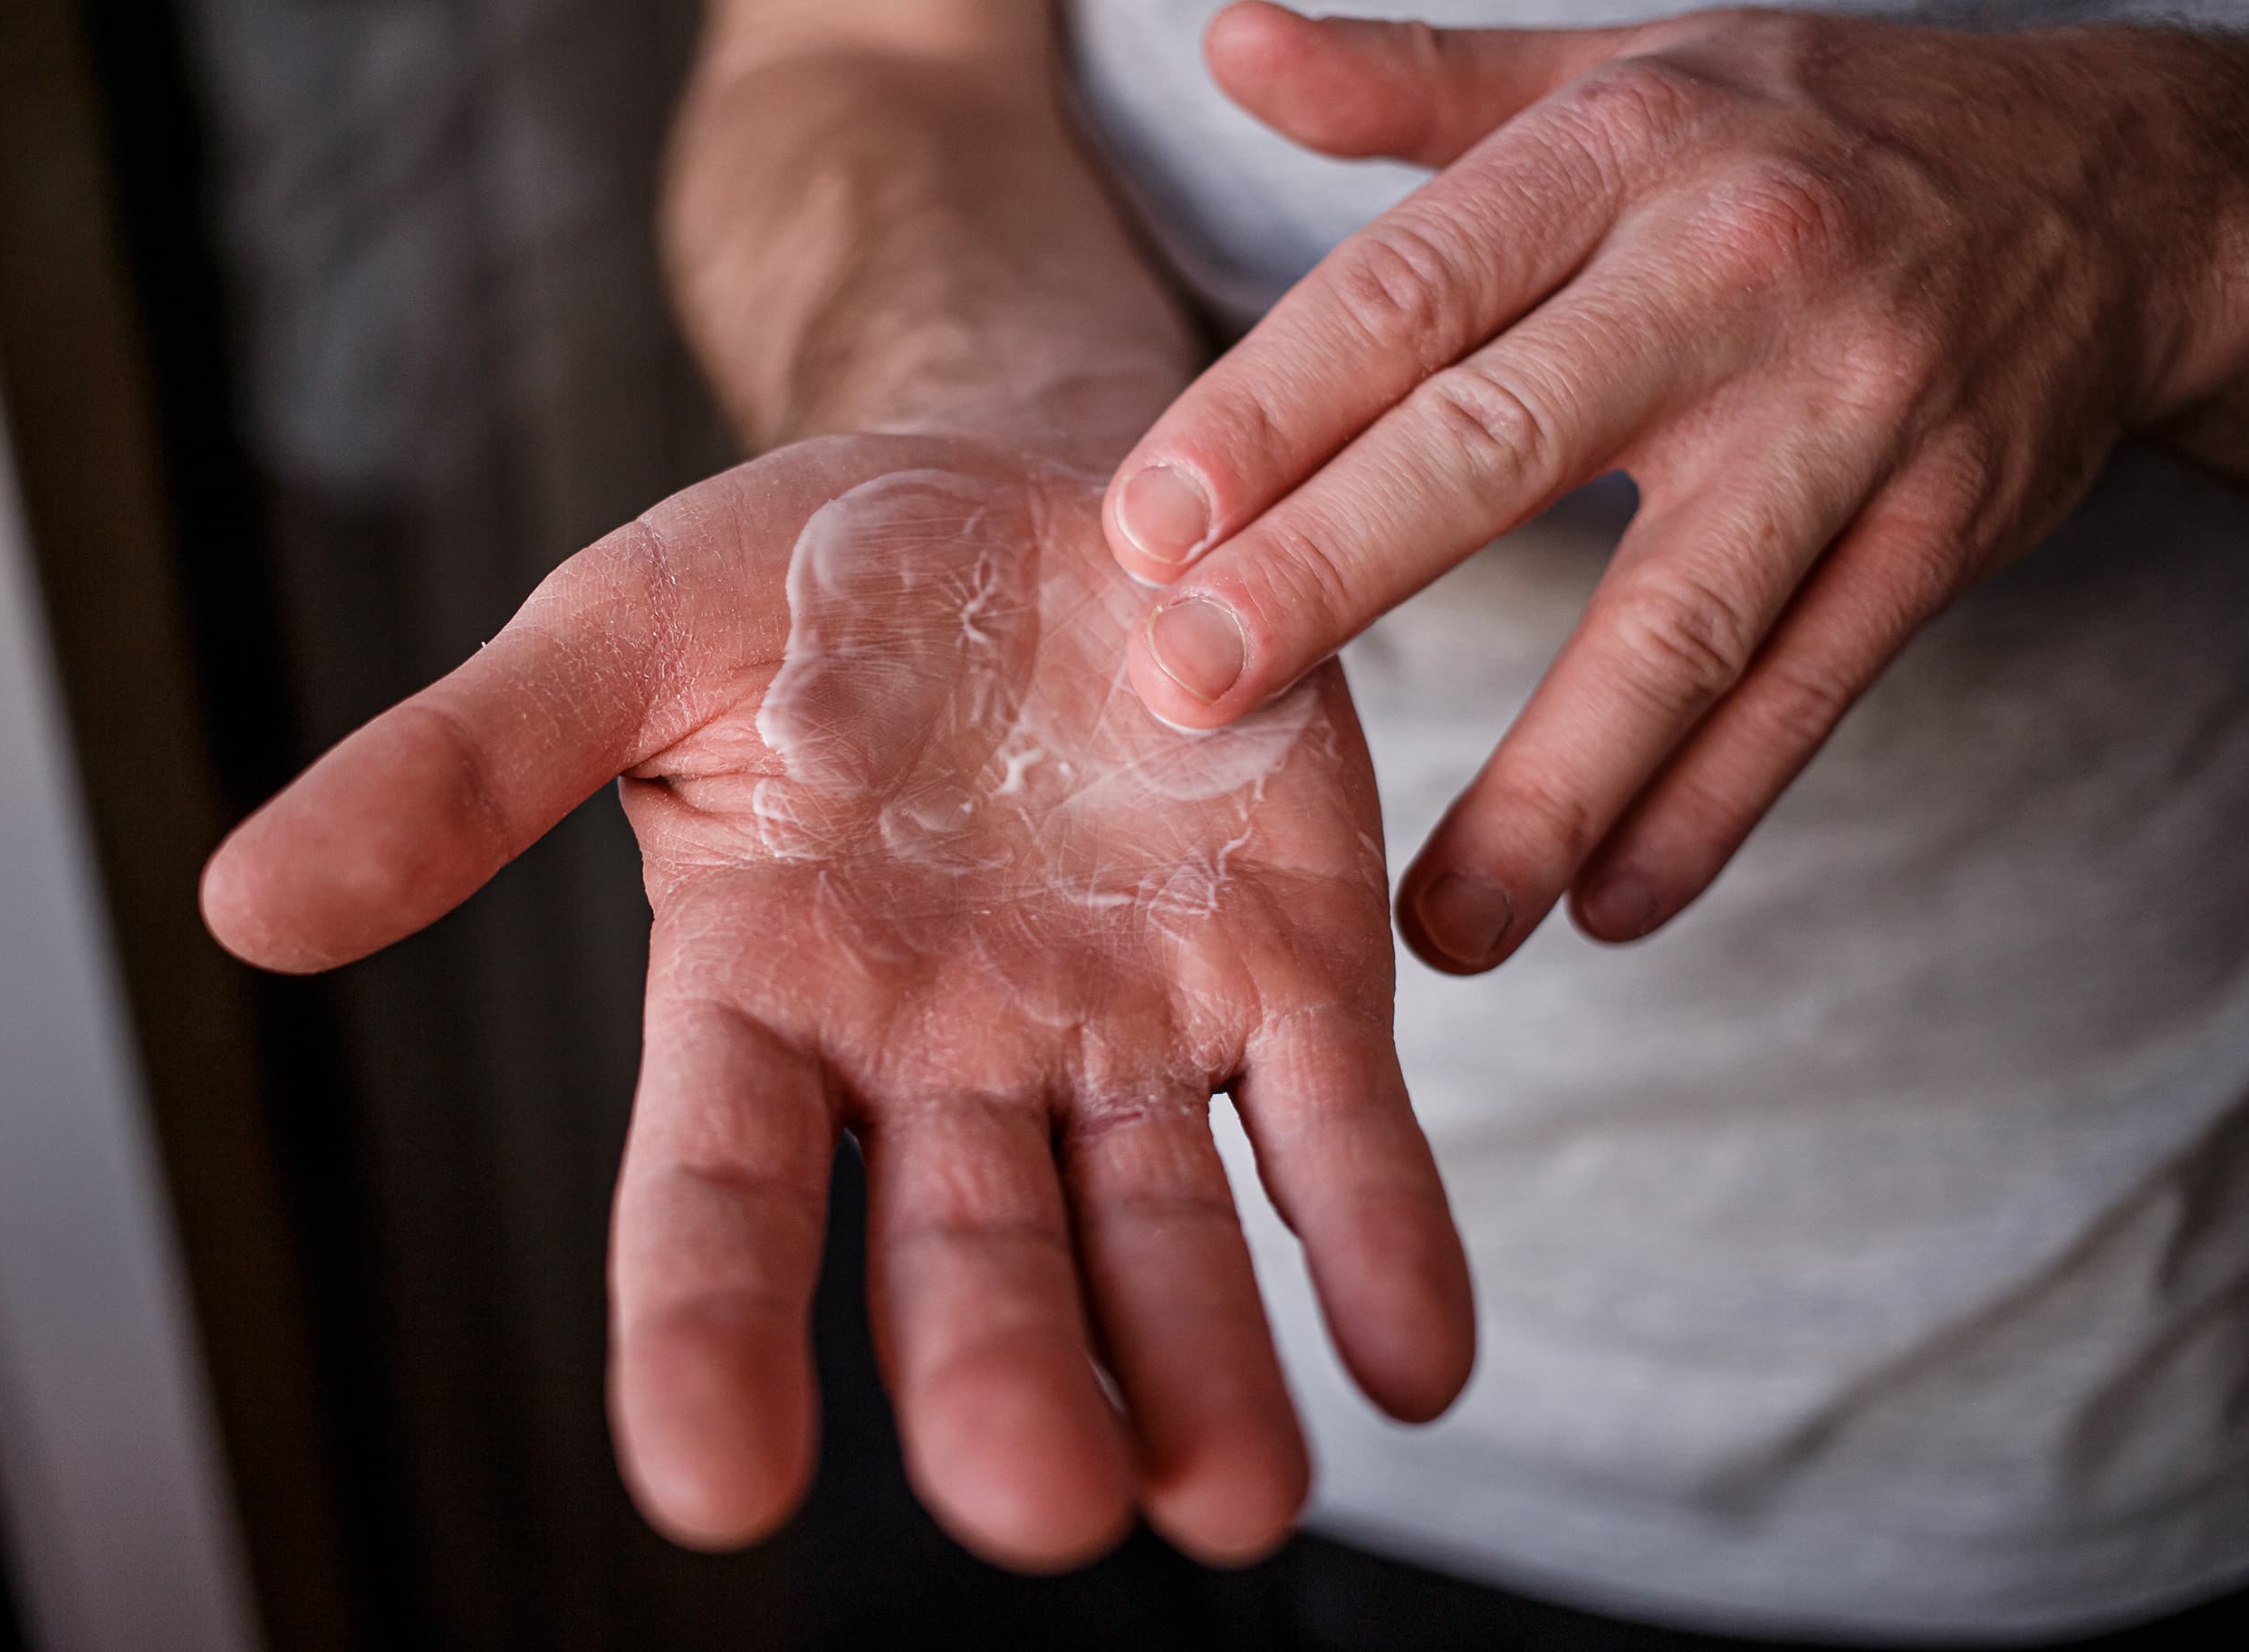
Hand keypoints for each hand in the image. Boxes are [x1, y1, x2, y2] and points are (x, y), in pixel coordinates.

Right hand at [201, 433, 1472, 1568]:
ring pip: (1159, 1235)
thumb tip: (242, 910)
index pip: (713, 1199)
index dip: (702, 1337)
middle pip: (962, 1257)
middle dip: (999, 1381)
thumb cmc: (804, 578)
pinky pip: (1335, 1128)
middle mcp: (943, 1059)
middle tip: (1040, 1507)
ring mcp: (1124, 1029)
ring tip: (1240, 1493)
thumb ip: (461, 772)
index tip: (708, 1485)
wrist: (1027, 487)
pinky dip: (1377, 1240)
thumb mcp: (615, 635)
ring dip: (1204, 1371)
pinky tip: (1416, 1360)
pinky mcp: (1286, 971)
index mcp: (763, 996)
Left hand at [1102, 3, 2248, 971]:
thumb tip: (1227, 48)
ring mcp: (1852, 415)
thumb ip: (1410, 87)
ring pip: (1674, 623)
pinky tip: (1603, 908)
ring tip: (1430, 929)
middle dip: (1332, 578)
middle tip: (1192, 694)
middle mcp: (1734, 275)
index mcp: (1618, 151)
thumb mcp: (1611, 71)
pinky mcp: (1943, 530)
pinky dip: (1707, 813)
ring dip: (1544, 788)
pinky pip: (1809, 694)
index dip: (1264, 416)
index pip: (1405, 293)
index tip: (1142, 533)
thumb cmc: (1799, 132)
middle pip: (1500, 445)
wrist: (2116, 180)